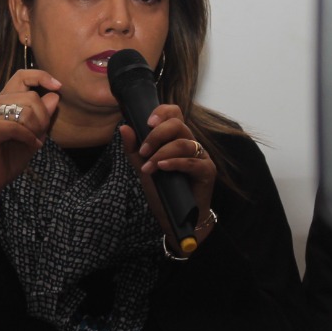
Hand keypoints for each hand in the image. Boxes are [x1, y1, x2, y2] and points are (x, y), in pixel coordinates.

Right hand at [0, 69, 61, 201]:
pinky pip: (16, 126)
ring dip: (36, 128)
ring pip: (25, 110)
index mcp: (5, 101)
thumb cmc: (8, 157)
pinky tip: (31, 145)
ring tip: (35, 141)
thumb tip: (55, 95)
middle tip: (41, 133)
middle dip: (43, 116)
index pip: (23, 76)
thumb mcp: (33, 135)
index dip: (41, 77)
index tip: (58, 86)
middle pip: (31, 96)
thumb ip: (43, 116)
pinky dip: (28, 137)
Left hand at [120, 103, 215, 245]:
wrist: (175, 217)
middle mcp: (190, 143)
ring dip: (161, 153)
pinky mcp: (207, 171)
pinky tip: (162, 168)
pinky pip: (192, 161)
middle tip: (143, 152)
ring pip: (183, 143)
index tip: (147, 123)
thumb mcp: (143, 168)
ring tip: (149, 168)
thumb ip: (134, 149)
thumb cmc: (163, 191)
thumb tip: (124, 127)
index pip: (174, 113)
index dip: (161, 112)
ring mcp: (201, 156)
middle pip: (177, 124)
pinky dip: (175, 163)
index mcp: (176, 138)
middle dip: (156, 135)